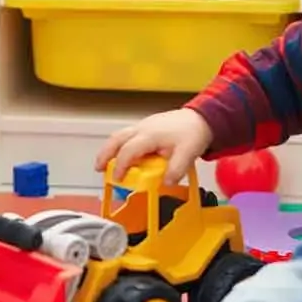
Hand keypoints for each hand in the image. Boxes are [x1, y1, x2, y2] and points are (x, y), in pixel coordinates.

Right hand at [94, 108, 213, 182]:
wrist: (201, 118)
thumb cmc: (193, 132)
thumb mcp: (188, 153)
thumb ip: (176, 169)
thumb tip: (165, 183)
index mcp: (150, 135)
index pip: (128, 151)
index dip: (121, 166)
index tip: (118, 179)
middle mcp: (142, 128)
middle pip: (116, 139)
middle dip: (105, 154)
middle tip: (99, 168)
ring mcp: (143, 126)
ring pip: (119, 135)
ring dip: (110, 149)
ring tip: (106, 164)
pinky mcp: (146, 126)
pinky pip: (127, 135)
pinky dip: (119, 145)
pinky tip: (123, 155)